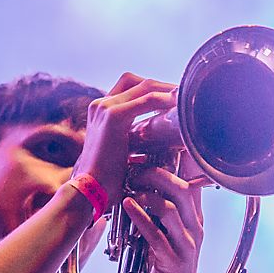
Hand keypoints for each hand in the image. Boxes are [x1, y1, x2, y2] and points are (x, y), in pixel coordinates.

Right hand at [73, 73, 175, 201]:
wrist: (88, 192)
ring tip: (185, 99)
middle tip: (182, 96)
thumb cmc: (106, 181)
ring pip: (144, 86)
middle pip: (136, 81)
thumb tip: (155, 138)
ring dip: (167, 90)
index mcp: (99, 112)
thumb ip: (132, 139)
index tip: (171, 98)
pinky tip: (178, 106)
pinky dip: (164, 100)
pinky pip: (146, 101)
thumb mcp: (119, 152)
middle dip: (161, 85)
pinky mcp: (113, 116)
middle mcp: (99, 105)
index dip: (152, 88)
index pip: (128, 87)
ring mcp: (105, 108)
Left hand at [120, 165, 205, 272]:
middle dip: (158, 173)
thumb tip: (144, 185)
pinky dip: (139, 217)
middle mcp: (196, 229)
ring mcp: (187, 245)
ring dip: (146, 194)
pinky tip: (126, 206)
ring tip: (128, 188)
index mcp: (195, 219)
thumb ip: (161, 212)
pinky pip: (155, 234)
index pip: (193, 183)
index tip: (156, 149)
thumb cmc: (165, 266)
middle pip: (182, 189)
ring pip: (170, 209)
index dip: (177, 163)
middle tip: (136, 168)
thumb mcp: (168, 234)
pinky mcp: (173, 260)